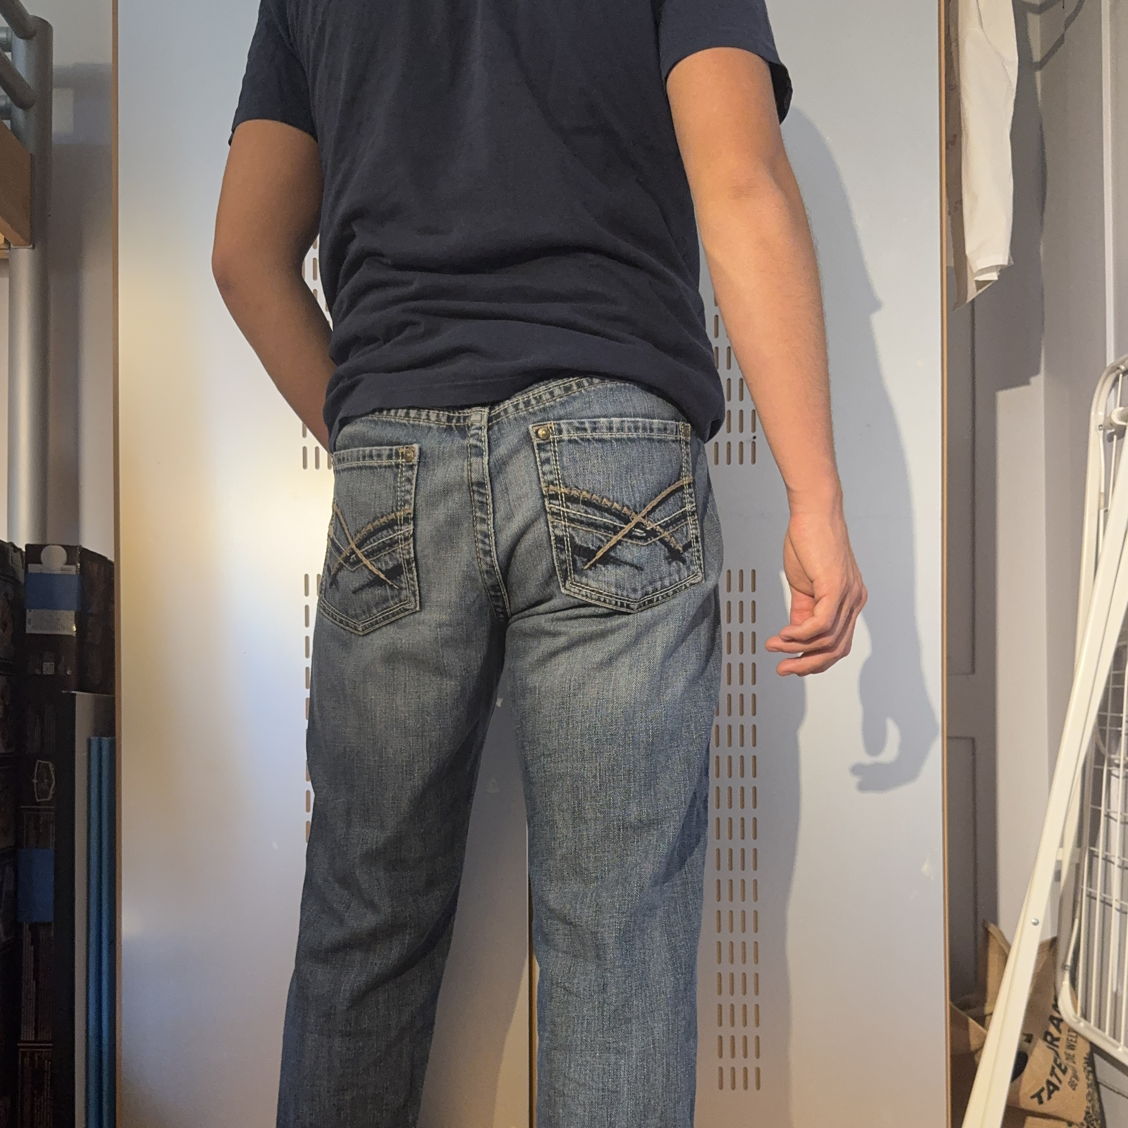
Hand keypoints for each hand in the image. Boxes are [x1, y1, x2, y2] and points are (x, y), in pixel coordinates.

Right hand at [764, 504, 866, 675]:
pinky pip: (821, 624)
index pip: (838, 643)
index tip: (791, 665)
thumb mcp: (804, 585)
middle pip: (837, 650)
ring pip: (827, 640)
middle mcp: (855, 601)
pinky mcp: (837, 588)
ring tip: (775, 647)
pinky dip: (800, 635)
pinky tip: (784, 635)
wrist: (813, 513)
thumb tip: (795, 635)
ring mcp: (849, 595)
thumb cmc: (809, 541)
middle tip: (783, 670)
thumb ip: (803, 611)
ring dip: (797, 649)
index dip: (814, 660)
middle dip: (808, 664)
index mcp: (850, 601)